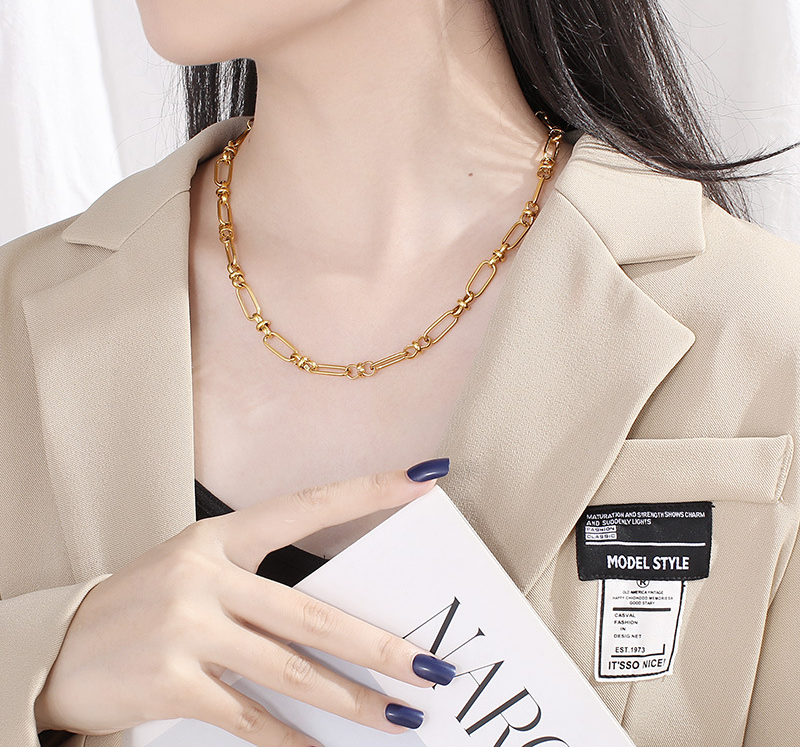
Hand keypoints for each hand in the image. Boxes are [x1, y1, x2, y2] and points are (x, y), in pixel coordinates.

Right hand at [34, 459, 454, 745]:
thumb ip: (258, 583)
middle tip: (430, 667)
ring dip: (350, 700)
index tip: (422, 476)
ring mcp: (186, 629)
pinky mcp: (171, 683)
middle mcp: (205, 575)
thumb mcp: (198, 568)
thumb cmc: (147, 603)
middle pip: (310, 614)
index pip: (307, 506)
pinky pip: (249, 717)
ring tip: (399, 717)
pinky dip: (290, 740)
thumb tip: (338, 619)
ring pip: (289, 671)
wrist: (64, 649)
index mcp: (219, 536)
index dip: (367, 492)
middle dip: (377, 645)